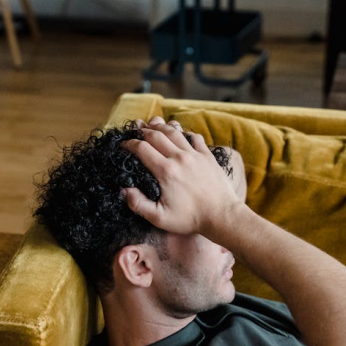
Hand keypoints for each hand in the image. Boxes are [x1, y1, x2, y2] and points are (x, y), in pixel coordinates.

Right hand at [122, 121, 242, 235]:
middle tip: (135, 132)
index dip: (129, 144)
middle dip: (142, 131)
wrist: (222, 216)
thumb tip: (123, 189)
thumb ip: (138, 204)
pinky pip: (194, 137)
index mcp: (165, 171)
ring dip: (160, 127)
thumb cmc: (190, 219)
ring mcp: (195, 154)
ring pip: (174, 132)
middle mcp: (179, 158)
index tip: (123, 145)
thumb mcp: (159, 218)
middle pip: (156, 135)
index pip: (141, 148)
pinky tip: (179, 135)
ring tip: (152, 126)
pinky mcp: (208, 156)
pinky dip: (183, 133)